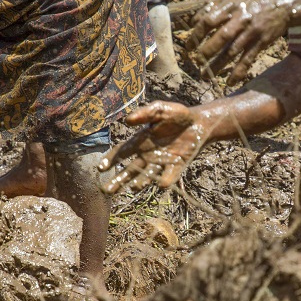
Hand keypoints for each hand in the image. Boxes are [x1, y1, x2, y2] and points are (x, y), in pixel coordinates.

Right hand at [98, 101, 213, 191]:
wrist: (199, 122)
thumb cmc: (177, 115)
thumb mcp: (160, 109)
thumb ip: (145, 113)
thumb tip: (127, 121)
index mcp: (140, 141)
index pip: (121, 152)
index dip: (110, 159)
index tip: (101, 168)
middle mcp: (148, 155)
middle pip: (129, 170)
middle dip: (118, 181)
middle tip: (106, 191)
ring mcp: (162, 162)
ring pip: (146, 176)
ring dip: (139, 183)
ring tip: (132, 188)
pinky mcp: (177, 166)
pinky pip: (169, 175)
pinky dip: (166, 180)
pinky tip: (161, 184)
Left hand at [187, 0, 292, 84]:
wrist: (283, 4)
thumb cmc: (254, 0)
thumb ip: (214, 6)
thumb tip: (194, 21)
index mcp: (231, 6)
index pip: (209, 21)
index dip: (197, 34)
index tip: (189, 46)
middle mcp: (241, 18)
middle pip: (221, 37)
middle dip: (206, 52)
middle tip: (196, 62)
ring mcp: (252, 32)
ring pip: (232, 51)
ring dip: (217, 65)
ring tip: (205, 76)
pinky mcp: (262, 42)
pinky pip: (248, 59)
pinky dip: (238, 72)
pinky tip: (229, 82)